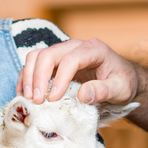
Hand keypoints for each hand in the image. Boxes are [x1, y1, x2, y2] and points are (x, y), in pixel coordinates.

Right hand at [18, 38, 139, 105]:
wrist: (122, 78)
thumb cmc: (123, 82)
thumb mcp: (121, 89)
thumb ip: (104, 91)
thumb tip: (82, 94)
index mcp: (93, 49)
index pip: (70, 59)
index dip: (59, 79)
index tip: (53, 99)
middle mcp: (75, 46)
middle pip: (48, 55)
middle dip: (39, 78)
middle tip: (37, 101)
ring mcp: (63, 52)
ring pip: (36, 57)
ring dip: (29, 77)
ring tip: (29, 99)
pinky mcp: (55, 62)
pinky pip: (34, 65)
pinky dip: (26, 79)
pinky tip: (24, 95)